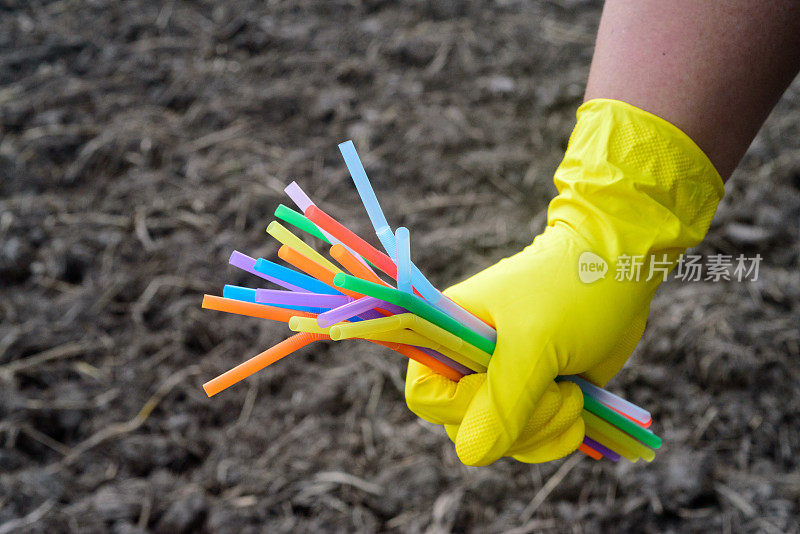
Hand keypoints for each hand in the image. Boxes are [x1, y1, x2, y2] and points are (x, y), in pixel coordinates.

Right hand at [406, 99, 723, 465]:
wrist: (621, 269)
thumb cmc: (570, 292)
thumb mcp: (534, 345)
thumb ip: (502, 402)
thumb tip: (471, 455)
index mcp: (447, 334)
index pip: (425, 396)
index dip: (460, 407)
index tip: (504, 386)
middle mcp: (467, 362)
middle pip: (466, 428)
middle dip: (518, 422)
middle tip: (556, 390)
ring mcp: (502, 382)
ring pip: (502, 442)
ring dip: (545, 429)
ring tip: (573, 394)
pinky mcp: (534, 397)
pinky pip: (531, 443)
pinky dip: (557, 437)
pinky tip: (580, 411)